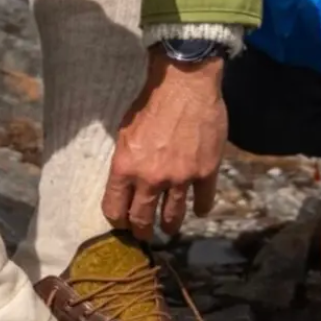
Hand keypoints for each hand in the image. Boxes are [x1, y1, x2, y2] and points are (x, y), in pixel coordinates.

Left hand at [102, 52, 225, 240]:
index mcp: (125, 168)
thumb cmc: (150, 104)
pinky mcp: (205, 173)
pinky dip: (200, 208)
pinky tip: (198, 210)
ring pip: (173, 216)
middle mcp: (150, 179)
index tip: (122, 223)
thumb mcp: (125, 133)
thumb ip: (127, 162)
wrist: (184, 86)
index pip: (115, 208)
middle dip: (141, 231)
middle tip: (143, 234)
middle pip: (142, 219)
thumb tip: (128, 181)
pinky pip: (203, 202)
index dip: (117, 220)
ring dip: (169, 225)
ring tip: (169, 228)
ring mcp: (180, 179)